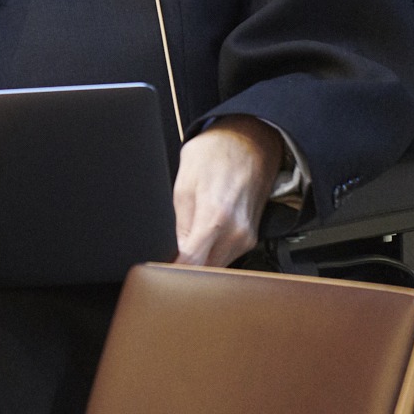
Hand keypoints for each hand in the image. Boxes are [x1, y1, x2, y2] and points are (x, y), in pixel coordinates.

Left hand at [171, 116, 283, 267]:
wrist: (249, 140)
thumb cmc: (216, 153)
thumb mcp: (183, 183)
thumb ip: (180, 224)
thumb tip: (177, 250)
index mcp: (215, 217)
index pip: (192, 264)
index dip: (173, 272)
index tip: (160, 273)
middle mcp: (236, 232)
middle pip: (206, 271)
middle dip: (186, 269)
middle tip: (169, 260)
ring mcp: (247, 237)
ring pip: (218, 266)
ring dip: (200, 262)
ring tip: (186, 246)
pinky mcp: (252, 237)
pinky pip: (228, 256)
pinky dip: (213, 253)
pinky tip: (203, 239)